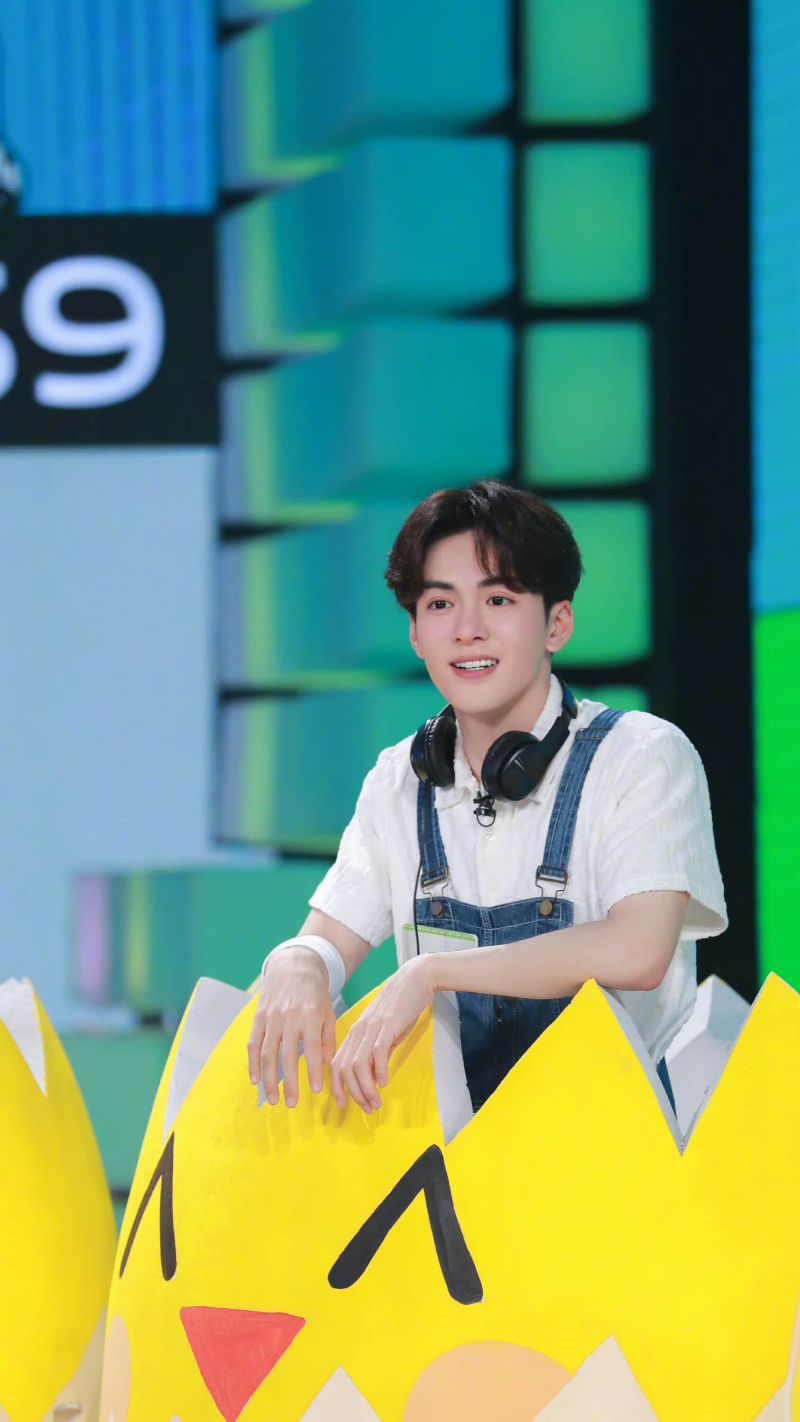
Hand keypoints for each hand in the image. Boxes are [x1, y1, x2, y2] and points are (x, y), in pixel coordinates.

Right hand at [247, 947, 335, 1107]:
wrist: (293, 965)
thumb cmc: (315, 993)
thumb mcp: (328, 1012)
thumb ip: (327, 1038)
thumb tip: (326, 1066)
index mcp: (310, 1015)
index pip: (311, 1048)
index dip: (312, 1070)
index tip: (315, 1090)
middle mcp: (289, 1017)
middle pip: (286, 1055)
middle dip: (289, 1083)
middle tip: (292, 1104)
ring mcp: (271, 1017)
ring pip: (267, 1053)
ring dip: (269, 1079)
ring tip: (273, 1100)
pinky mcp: (258, 1017)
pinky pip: (253, 1043)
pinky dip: (252, 1063)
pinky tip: (255, 1080)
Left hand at [330, 957, 435, 1112]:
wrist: (415, 979)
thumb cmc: (401, 1005)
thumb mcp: (385, 1031)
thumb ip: (377, 1051)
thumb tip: (374, 1075)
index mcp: (355, 1033)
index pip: (337, 1063)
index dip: (337, 1086)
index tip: (344, 1104)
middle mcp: (358, 1031)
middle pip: (344, 1068)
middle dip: (352, 1093)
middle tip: (367, 1108)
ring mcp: (371, 1028)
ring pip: (357, 1065)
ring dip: (365, 1088)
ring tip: (376, 1102)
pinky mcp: (387, 1025)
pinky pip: (377, 1053)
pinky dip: (378, 1071)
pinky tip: (384, 1082)